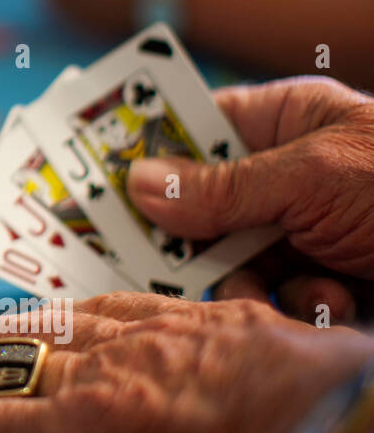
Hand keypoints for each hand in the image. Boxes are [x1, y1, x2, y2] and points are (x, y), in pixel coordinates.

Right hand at [127, 77, 373, 321]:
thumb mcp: (314, 176)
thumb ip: (224, 187)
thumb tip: (140, 184)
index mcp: (288, 124)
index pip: (196, 130)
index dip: (148, 153)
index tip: (100, 182)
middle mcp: (291, 176)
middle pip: (204, 208)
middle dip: (196, 241)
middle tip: (172, 261)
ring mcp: (310, 230)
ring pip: (236, 264)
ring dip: (254, 285)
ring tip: (278, 294)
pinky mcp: (329, 280)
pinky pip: (279, 299)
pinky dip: (301, 308)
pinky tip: (333, 301)